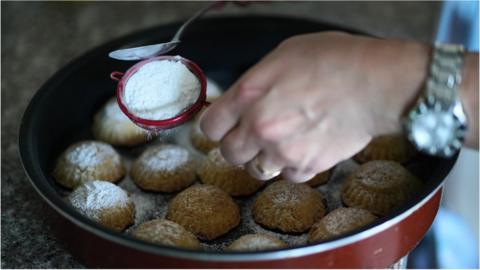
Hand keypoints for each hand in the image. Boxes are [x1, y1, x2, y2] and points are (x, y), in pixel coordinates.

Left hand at [200, 32, 428, 181]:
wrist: (374, 83)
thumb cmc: (334, 61)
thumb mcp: (283, 56)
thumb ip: (254, 82)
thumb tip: (241, 100)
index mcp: (248, 95)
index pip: (210, 126)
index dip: (217, 125)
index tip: (224, 125)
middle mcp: (259, 127)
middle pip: (229, 153)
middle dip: (238, 145)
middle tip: (252, 135)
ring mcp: (282, 150)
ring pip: (256, 170)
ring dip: (264, 158)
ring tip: (282, 142)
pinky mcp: (307, 166)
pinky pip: (288, 176)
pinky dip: (293, 166)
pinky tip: (304, 148)